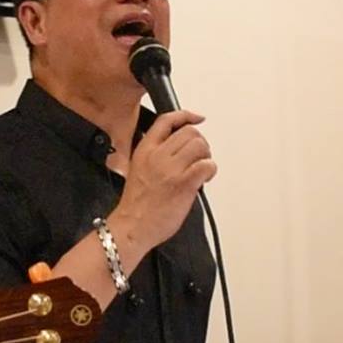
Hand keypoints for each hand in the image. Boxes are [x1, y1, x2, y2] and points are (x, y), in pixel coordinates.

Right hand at [112, 110, 215, 263]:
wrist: (133, 226)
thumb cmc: (136, 204)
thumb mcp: (138, 169)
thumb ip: (155, 155)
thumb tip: (178, 150)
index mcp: (145, 149)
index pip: (167, 120)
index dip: (186, 115)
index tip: (197, 118)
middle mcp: (158, 155)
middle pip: (189, 131)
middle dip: (199, 143)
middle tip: (198, 157)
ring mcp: (172, 169)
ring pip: (200, 145)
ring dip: (205, 156)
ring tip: (200, 170)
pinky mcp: (184, 183)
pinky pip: (207, 165)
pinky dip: (210, 170)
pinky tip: (203, 179)